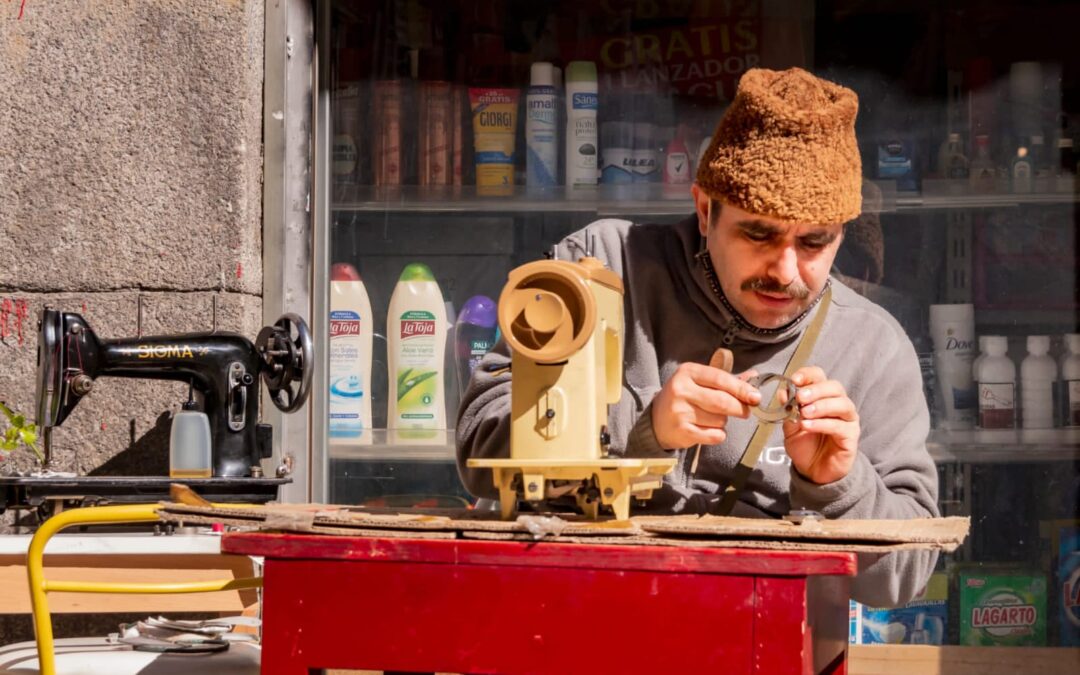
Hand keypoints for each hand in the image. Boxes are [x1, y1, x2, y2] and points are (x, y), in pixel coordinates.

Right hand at [651, 363, 760, 448]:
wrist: (656, 420)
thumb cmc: (684, 397)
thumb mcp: (700, 382)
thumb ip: (727, 380)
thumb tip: (754, 377)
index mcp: (687, 372)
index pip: (720, 379)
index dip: (741, 388)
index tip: (756, 397)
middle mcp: (681, 390)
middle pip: (722, 401)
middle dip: (739, 408)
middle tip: (745, 412)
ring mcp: (679, 411)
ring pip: (719, 420)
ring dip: (724, 422)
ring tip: (713, 419)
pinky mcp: (681, 431)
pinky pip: (713, 435)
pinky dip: (718, 434)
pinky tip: (709, 430)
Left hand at [782, 367, 859, 483]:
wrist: (812, 471)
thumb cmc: (804, 445)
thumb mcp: (790, 427)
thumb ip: (788, 410)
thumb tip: (783, 391)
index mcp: (822, 397)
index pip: (820, 377)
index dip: (808, 375)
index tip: (794, 379)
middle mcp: (839, 404)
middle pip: (835, 387)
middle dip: (816, 389)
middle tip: (800, 397)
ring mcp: (847, 420)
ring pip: (842, 404)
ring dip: (821, 406)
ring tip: (804, 413)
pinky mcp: (851, 436)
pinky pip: (840, 426)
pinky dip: (822, 424)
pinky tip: (808, 426)